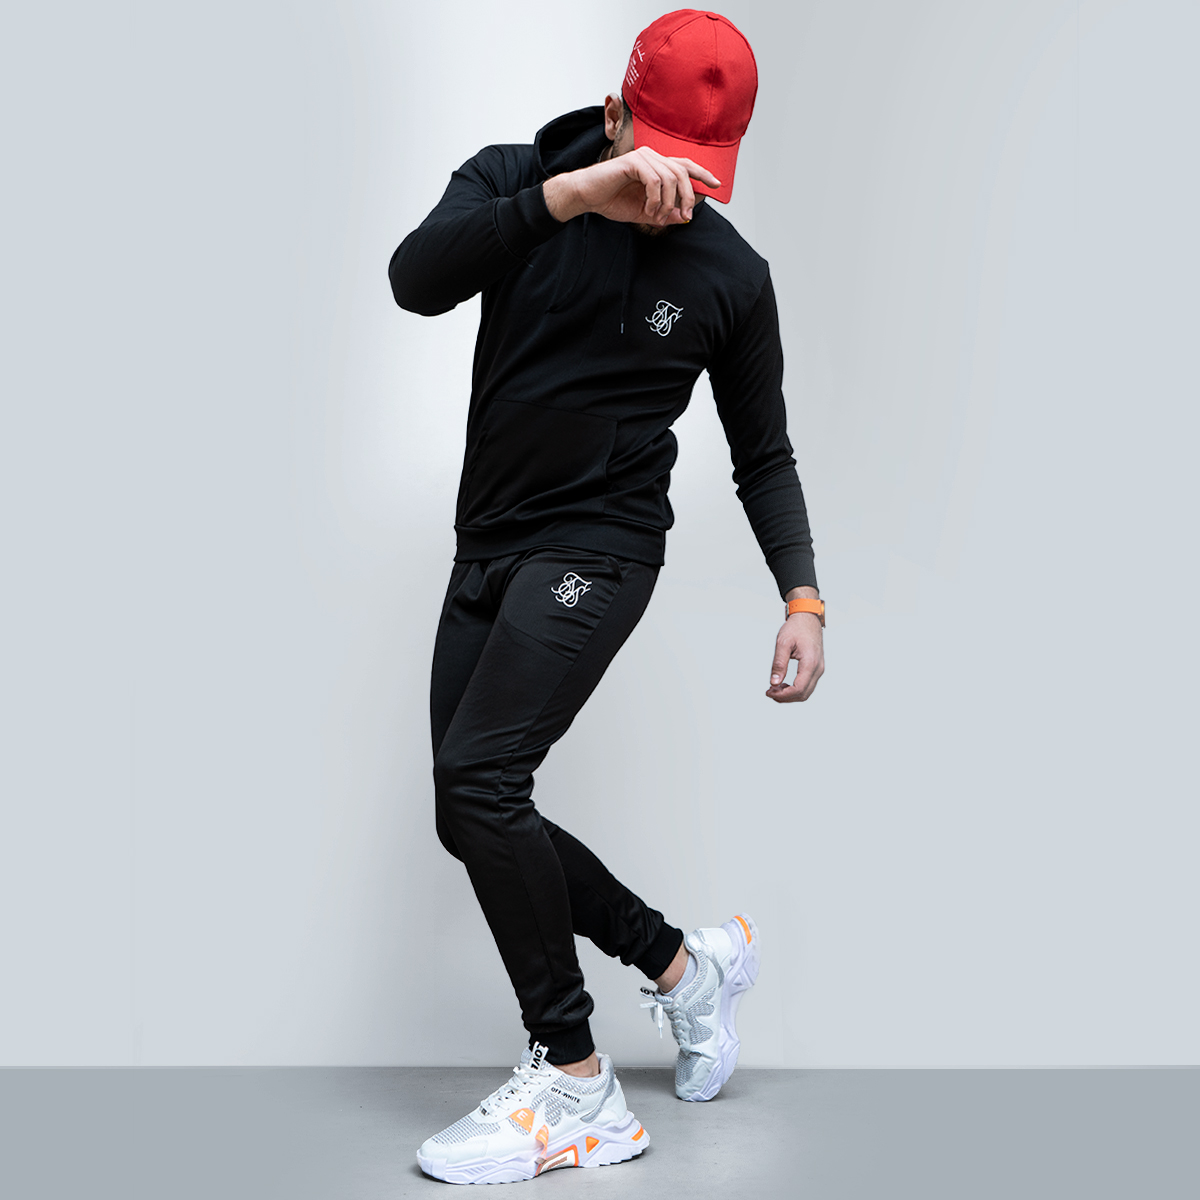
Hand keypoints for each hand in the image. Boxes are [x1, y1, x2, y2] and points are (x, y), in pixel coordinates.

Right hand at [543, 147, 720, 227]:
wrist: (587, 197)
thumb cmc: (611, 201)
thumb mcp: (644, 212)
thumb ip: (664, 214)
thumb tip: (683, 217)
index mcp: (656, 166)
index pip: (685, 165)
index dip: (703, 173)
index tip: (717, 185)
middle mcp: (652, 157)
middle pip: (683, 173)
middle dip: (687, 197)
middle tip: (684, 216)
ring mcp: (643, 157)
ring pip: (670, 178)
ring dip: (667, 203)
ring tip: (656, 217)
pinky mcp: (633, 162)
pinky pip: (655, 181)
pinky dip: (655, 199)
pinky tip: (647, 210)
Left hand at [766, 613, 824, 703]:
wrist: (808, 618)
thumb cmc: (796, 627)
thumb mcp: (783, 643)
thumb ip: (778, 663)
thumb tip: (774, 682)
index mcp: (810, 662)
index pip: (799, 689)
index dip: (783, 695)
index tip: (769, 692)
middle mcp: (818, 668)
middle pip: (803, 694)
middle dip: (785, 697)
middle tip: (769, 692)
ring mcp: (819, 669)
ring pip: (806, 692)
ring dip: (790, 695)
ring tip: (774, 689)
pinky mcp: (816, 668)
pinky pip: (807, 685)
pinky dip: (795, 689)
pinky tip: (783, 684)